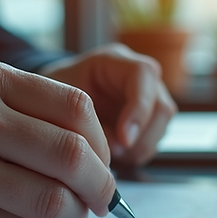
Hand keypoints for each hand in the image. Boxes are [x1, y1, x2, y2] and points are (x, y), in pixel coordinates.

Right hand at [0, 59, 116, 217]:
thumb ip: (27, 115)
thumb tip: (99, 161)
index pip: (76, 108)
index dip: (104, 143)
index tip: (104, 163)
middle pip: (71, 155)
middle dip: (101, 186)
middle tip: (103, 199)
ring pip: (52, 200)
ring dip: (74, 214)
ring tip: (68, 214)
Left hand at [41, 44, 176, 165]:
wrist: (54, 102)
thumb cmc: (54, 94)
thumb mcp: (60, 97)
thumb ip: (85, 115)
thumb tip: (116, 145)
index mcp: (116, 61)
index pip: (143, 74)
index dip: (139, 108)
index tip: (124, 138)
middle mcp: (139, 79)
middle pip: (161, 107)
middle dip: (139, 138)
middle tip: (112, 152)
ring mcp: (147, 101)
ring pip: (160, 129)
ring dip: (136, 149)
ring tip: (108, 154)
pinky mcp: (147, 123)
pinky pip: (151, 144)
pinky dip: (133, 156)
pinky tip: (113, 156)